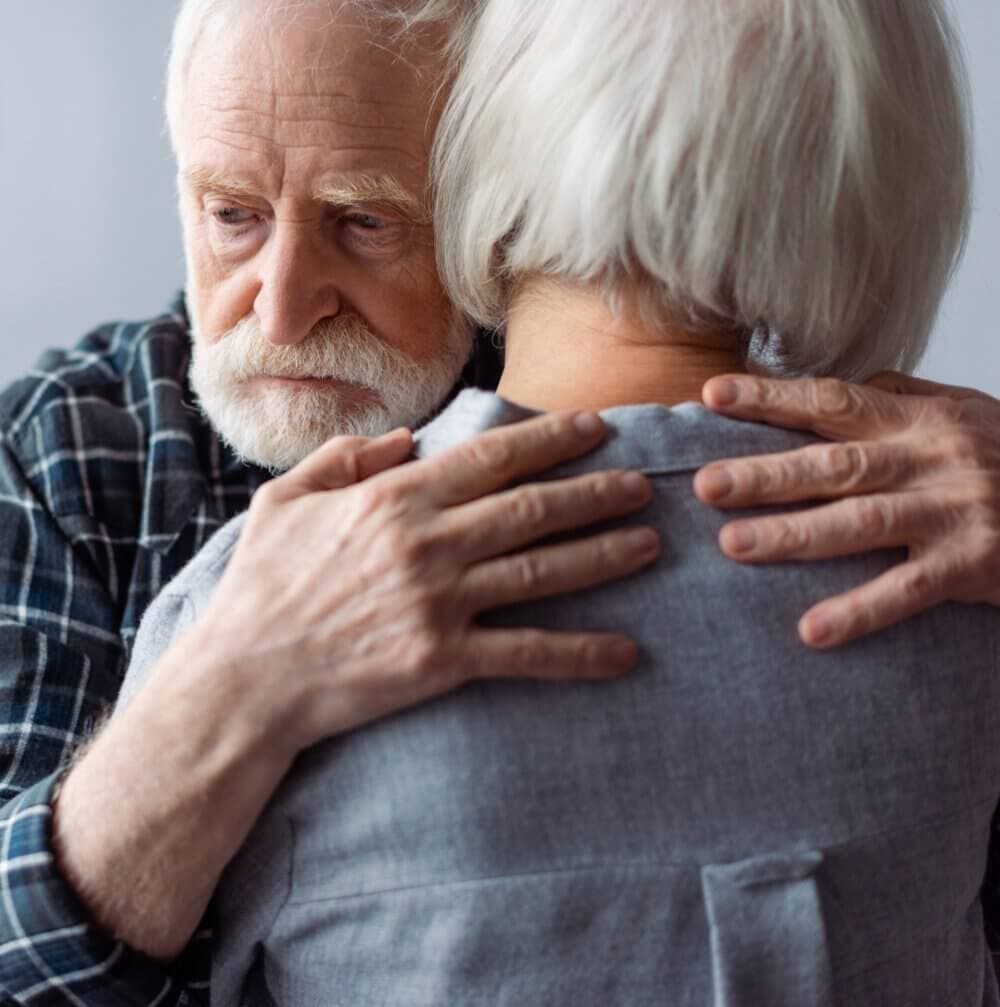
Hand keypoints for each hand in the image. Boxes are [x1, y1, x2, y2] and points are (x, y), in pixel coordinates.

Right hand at [197, 410, 659, 752]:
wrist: (244, 679)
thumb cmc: (260, 587)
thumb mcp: (284, 501)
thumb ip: (344, 458)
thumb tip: (400, 439)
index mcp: (393, 499)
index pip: (490, 457)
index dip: (550, 438)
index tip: (595, 428)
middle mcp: (426, 543)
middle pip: (531, 508)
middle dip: (595, 492)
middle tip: (643, 484)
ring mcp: (438, 602)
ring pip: (541, 570)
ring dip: (603, 554)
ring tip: (649, 543)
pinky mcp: (443, 661)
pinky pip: (526, 653)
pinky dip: (579, 653)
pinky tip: (624, 652)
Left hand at [694, 372, 999, 648]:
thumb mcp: (961, 411)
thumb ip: (898, 397)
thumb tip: (833, 385)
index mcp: (919, 419)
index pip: (832, 401)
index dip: (771, 398)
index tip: (712, 396)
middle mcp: (932, 459)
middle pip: (836, 464)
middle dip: (766, 474)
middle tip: (703, 485)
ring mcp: (954, 512)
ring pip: (862, 523)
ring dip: (795, 535)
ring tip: (733, 546)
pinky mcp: (974, 565)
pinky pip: (909, 592)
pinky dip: (860, 611)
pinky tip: (812, 631)